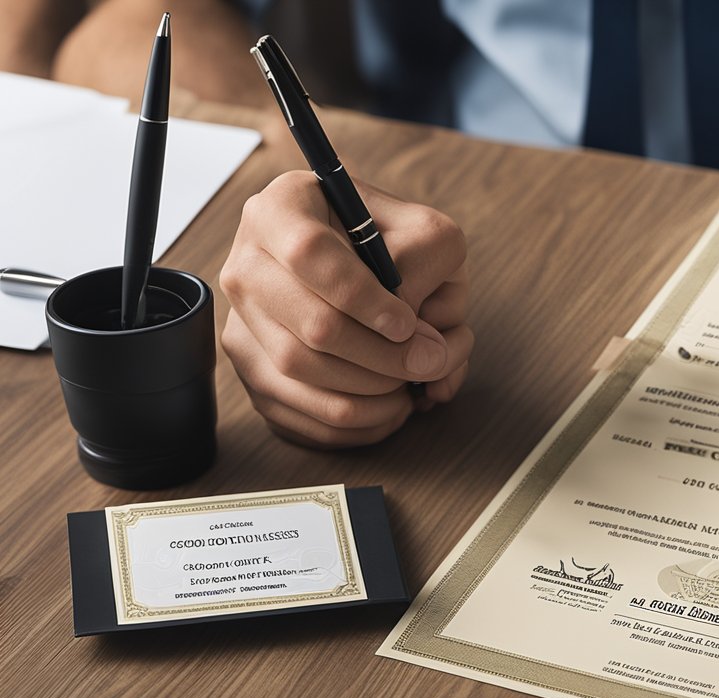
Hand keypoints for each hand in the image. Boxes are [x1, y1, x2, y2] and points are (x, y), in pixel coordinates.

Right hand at [220, 171, 471, 447]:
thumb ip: (430, 268)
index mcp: (284, 207)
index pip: (309, 252)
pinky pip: (295, 411)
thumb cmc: (399, 247)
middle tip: (427, 361)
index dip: (363, 297)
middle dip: (381, 355)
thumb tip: (414, 336)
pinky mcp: (250, 367)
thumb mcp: (427, 234)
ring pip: (300, 372)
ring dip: (371, 390)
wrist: (368, 269)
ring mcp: (240, 318)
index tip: (406, 323)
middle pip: (308, 325)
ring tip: (415, 382)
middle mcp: (247, 261)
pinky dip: (353, 421)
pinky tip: (391, 407)